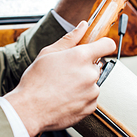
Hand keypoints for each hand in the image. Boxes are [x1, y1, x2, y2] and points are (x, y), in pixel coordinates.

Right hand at [4, 21, 115, 136]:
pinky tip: (65, 97)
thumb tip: (83, 26)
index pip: (107, 45)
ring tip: (62, 87)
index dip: (103, 44)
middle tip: (66, 72)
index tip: (98, 47)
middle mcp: (90, 74)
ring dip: (82, 83)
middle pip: (97, 65)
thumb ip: (70, 38)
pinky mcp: (90, 107)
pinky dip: (81, 97)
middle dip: (85, 67)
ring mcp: (92, 92)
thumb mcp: (49, 53)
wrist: (29, 109)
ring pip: (93, 82)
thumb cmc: (36, 81)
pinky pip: (90, 98)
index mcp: (81, 56)